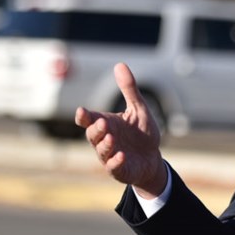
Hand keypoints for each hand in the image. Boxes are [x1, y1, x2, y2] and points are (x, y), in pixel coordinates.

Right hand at [75, 63, 166, 196]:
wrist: (152, 158)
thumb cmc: (141, 133)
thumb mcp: (138, 109)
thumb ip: (129, 89)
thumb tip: (120, 64)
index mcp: (105, 124)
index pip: (88, 120)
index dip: (84, 116)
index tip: (82, 112)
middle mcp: (104, 140)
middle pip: (92, 135)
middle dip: (96, 130)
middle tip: (102, 123)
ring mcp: (109, 156)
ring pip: (101, 151)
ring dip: (104, 145)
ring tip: (111, 138)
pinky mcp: (119, 170)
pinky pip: (114, 167)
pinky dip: (116, 162)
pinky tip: (121, 156)